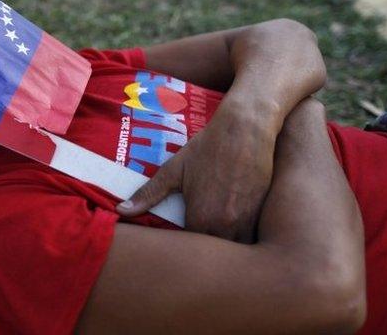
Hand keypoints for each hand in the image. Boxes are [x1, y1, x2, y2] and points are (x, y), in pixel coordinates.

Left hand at [116, 103, 276, 242]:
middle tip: (194, 250)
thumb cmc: (207, 148)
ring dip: (226, 252)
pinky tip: (234, 233)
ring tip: (214, 248)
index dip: (182, 251)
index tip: (176, 248)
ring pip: (237, 252)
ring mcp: (249, 222)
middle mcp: (226, 225)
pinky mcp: (265, 215)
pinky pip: (254, 239)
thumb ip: (148, 194)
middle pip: (213, 257)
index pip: (188, 251)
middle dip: (204, 256)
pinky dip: (244, 241)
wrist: (246, 130)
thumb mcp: (173, 170)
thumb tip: (121, 211)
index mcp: (200, 218)